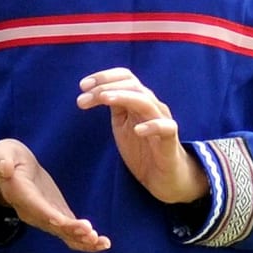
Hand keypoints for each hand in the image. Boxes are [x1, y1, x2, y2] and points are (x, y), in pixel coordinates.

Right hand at [0, 139, 108, 252]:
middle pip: (53, 226)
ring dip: (82, 241)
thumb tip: (4, 166)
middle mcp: (32, 212)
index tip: (62, 222)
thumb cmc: (8, 157)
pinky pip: (71, 233)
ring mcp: (45, 218)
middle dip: (71, 231)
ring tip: (102, 243)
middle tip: (91, 233)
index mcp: (20, 195)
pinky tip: (103, 243)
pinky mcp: (57, 217)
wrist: (13, 170)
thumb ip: (2, 160)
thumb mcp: (2, 153)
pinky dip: (86, 240)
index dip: (49, 216)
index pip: (35, 208)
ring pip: (63, 234)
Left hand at [78, 69, 207, 205]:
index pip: (125, 77)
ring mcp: (162, 120)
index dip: (104, 77)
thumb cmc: (141, 147)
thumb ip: (112, 106)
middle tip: (82, 97)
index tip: (82, 86)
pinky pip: (166, 127)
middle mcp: (152, 105)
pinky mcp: (170, 139)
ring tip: (104, 99)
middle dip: (106, 87)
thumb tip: (88, 93)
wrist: (162, 176)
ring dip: (123, 97)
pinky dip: (152, 126)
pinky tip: (137, 130)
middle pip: (132, 85)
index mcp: (139, 99)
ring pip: (146, 101)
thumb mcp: (122, 123)